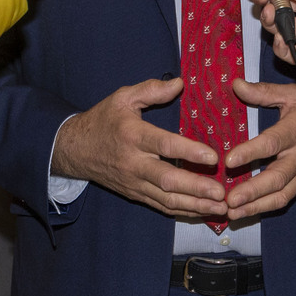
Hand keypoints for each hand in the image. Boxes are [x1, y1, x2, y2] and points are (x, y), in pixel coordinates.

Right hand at [49, 78, 228, 218]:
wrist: (74, 150)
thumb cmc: (103, 120)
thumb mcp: (122, 97)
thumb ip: (151, 89)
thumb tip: (181, 83)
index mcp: (132, 135)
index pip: (164, 145)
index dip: (189, 152)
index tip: (213, 157)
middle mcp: (134, 163)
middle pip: (167, 179)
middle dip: (196, 188)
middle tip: (222, 193)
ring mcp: (135, 182)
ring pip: (167, 199)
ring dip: (195, 206)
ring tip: (221, 208)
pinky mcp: (136, 194)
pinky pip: (162, 206)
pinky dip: (184, 212)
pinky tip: (204, 212)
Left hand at [222, 80, 295, 219]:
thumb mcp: (292, 94)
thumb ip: (263, 92)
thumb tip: (236, 84)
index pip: (272, 143)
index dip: (250, 152)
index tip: (229, 161)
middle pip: (277, 178)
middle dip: (252, 191)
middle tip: (230, 199)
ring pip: (281, 195)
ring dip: (256, 206)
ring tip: (232, 213)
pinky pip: (285, 199)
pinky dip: (265, 208)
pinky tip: (246, 212)